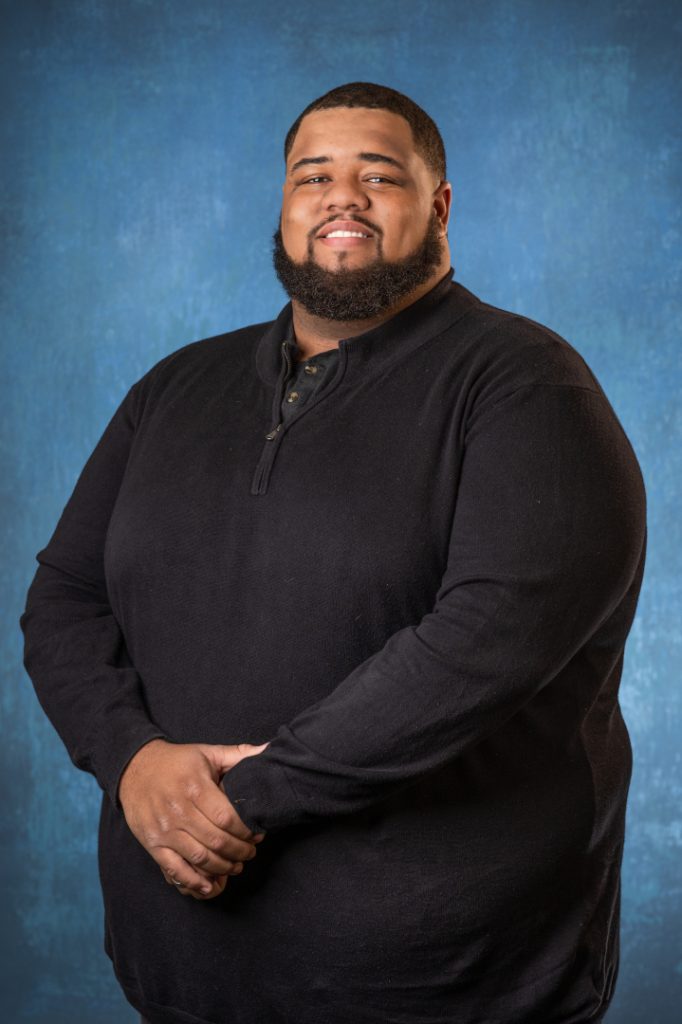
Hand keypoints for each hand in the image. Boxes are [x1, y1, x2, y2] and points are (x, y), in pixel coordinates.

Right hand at [118, 738, 268, 899]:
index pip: (227, 818)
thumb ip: (239, 754)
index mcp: (195, 787)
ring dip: (222, 867)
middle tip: (250, 853)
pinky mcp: (152, 843)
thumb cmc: (177, 761)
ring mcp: (164, 829)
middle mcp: (179, 810)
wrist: (134, 768)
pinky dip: (193, 881)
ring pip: (199, 858)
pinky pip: (174, 869)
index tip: (257, 835)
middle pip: (216, 841)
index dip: (246, 832)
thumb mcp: (207, 752)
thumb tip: (269, 748)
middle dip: (239, 852)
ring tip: (236, 866)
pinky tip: (209, 885)